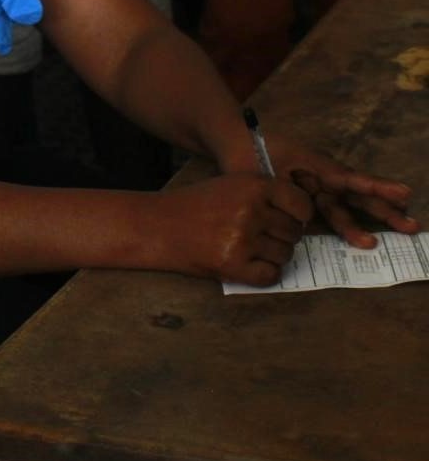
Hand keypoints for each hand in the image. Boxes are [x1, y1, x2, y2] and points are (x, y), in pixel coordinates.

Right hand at [155, 174, 312, 286]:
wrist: (158, 225)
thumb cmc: (195, 204)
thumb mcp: (231, 185)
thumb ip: (264, 195)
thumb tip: (302, 217)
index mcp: (253, 186)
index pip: (301, 204)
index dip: (300, 215)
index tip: (290, 219)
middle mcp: (251, 211)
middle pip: (294, 232)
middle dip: (283, 236)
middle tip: (261, 236)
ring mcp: (243, 239)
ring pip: (285, 255)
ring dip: (273, 255)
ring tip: (249, 249)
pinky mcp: (233, 265)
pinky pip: (270, 275)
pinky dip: (264, 273)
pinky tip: (248, 265)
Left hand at [269, 142, 418, 248]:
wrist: (236, 143)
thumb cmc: (255, 150)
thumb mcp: (272, 167)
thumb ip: (290, 191)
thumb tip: (305, 220)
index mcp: (319, 166)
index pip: (353, 179)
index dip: (378, 188)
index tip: (403, 193)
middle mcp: (322, 178)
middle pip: (356, 197)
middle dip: (383, 211)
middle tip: (411, 226)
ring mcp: (315, 189)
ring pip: (342, 211)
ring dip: (359, 227)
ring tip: (375, 243)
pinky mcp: (303, 200)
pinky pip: (322, 216)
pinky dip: (337, 228)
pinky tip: (355, 240)